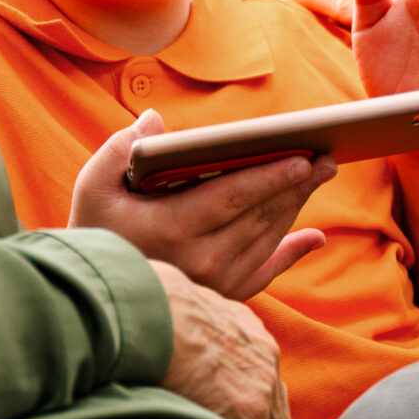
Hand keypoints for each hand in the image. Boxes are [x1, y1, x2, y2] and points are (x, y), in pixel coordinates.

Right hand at [69, 110, 333, 299]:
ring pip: (266, 239)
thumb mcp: (94, 187)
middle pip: (259, 216)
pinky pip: (265, 272)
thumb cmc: (95, 233)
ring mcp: (214, 283)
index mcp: (172, 230)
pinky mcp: (220, 296)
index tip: (302, 158)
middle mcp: (200, 262)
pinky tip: (313, 235)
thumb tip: (154, 121)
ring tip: (317, 177)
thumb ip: (120, 148)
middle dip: (295, 185)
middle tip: (325, 159)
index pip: (232, 197)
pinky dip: (291, 252)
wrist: (93, 296)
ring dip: (295, 207)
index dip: (271, 176)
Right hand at [151, 260, 291, 418]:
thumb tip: (166, 331)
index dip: (245, 411)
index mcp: (246, 332)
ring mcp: (262, 387)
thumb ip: (189, 324)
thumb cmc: (146, 306)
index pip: (263, 382)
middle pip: (276, 414)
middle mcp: (264, 358)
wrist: (148, 309)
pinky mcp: (250, 413)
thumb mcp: (180, 303)